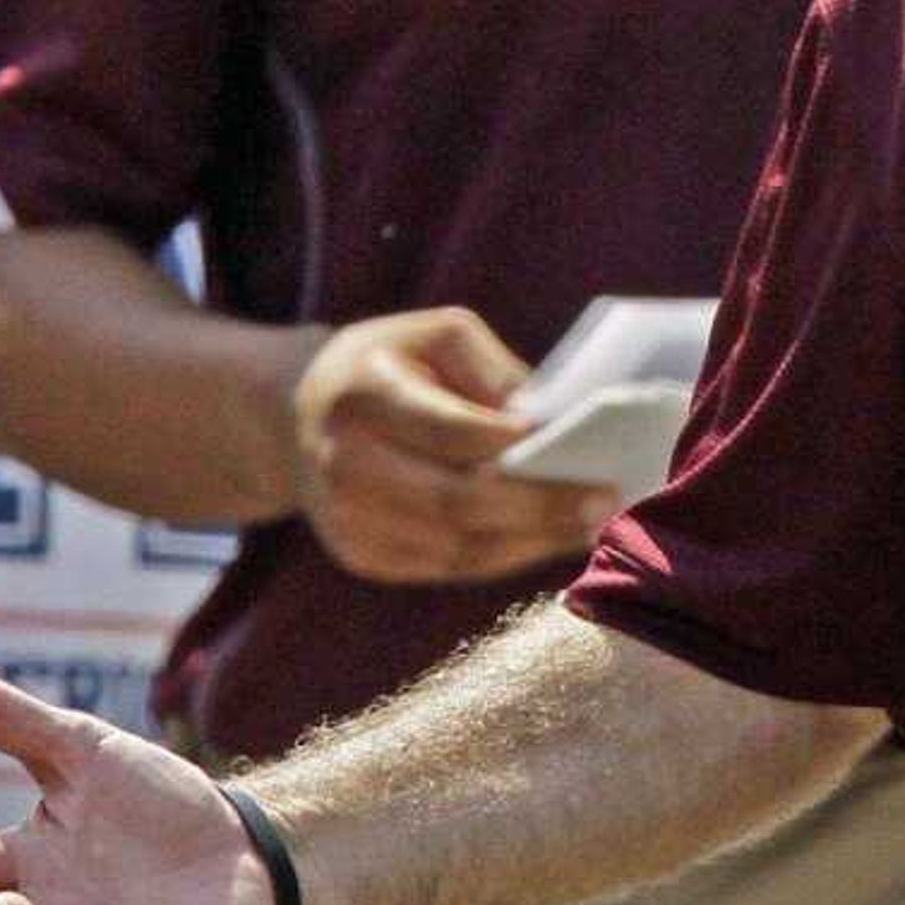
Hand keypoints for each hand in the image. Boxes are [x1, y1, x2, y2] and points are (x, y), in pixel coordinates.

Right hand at [286, 306, 623, 584]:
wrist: (301, 416)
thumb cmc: (391, 365)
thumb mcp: (436, 337)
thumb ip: (494, 371)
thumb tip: (555, 422)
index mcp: (361, 394)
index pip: (449, 430)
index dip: (514, 444)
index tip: (579, 447)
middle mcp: (343, 463)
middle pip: (455, 501)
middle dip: (539, 506)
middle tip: (604, 500)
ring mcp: (346, 519)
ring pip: (457, 547)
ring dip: (532, 542)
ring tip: (589, 525)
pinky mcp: (361, 555)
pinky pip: (446, 567)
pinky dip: (505, 558)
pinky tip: (548, 541)